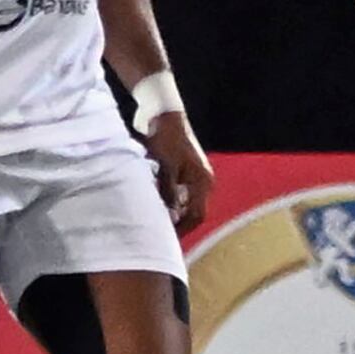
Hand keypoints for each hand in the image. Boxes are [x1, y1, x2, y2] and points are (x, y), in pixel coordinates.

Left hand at [144, 112, 215, 230]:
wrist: (161, 112)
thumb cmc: (165, 138)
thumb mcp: (166, 167)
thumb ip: (169, 192)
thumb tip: (169, 216)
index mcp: (203, 180)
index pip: (197, 215)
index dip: (182, 230)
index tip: (165, 241)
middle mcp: (201, 180)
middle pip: (191, 212)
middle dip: (176, 224)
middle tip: (157, 236)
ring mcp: (191, 175)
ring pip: (183, 203)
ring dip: (170, 213)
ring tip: (152, 222)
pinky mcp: (180, 170)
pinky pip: (175, 193)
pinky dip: (166, 201)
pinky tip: (152, 205)